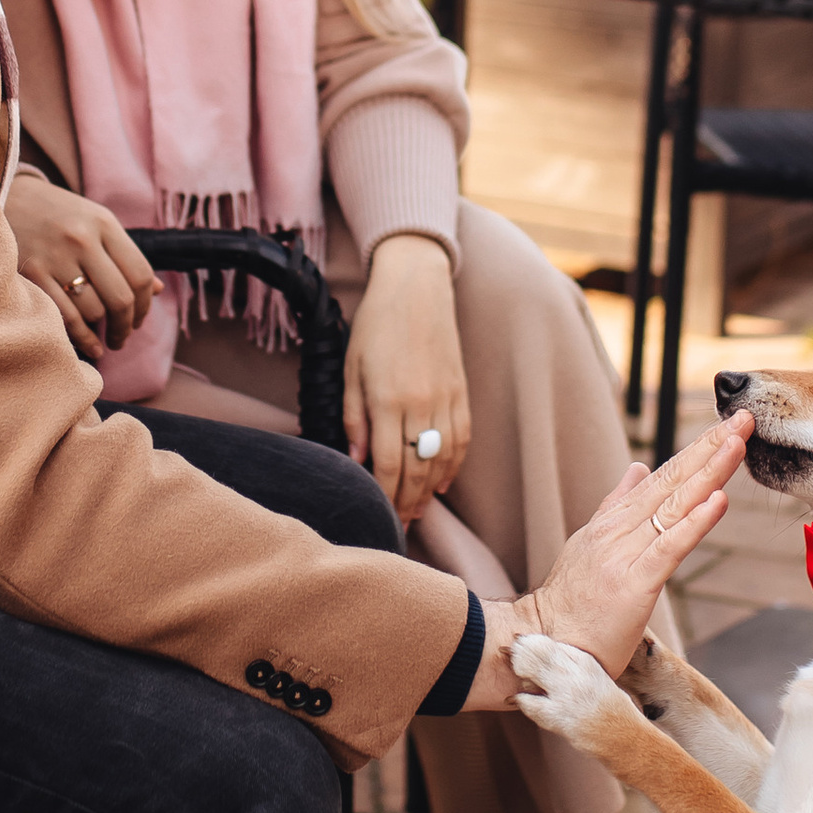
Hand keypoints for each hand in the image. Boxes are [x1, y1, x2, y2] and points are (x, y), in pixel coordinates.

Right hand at [3, 171, 157, 357]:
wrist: (6, 196)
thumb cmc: (58, 215)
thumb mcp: (95, 222)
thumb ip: (124, 254)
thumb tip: (157, 290)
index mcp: (104, 223)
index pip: (141, 274)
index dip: (145, 305)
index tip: (138, 320)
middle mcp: (83, 238)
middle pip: (121, 297)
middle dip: (126, 326)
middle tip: (122, 338)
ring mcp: (55, 256)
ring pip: (94, 310)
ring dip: (101, 329)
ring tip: (100, 334)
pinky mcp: (31, 273)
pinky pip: (66, 316)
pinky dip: (83, 338)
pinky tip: (91, 346)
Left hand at [345, 233, 471, 523]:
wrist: (417, 286)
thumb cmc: (376, 324)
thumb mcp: (351, 368)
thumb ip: (353, 415)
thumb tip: (355, 459)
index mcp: (388, 399)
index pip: (388, 464)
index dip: (386, 496)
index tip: (380, 515)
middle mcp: (420, 404)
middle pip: (417, 469)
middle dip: (407, 502)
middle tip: (399, 525)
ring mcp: (446, 399)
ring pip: (441, 459)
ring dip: (429, 490)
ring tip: (418, 511)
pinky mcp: (461, 391)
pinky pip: (461, 439)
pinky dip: (452, 465)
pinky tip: (440, 482)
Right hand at [464, 415, 751, 706]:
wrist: (542, 645)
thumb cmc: (569, 606)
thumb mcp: (588, 546)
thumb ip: (614, 506)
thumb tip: (637, 468)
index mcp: (610, 522)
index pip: (661, 478)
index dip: (695, 451)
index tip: (725, 428)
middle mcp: (617, 531)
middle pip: (670, 481)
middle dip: (709, 448)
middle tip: (741, 418)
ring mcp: (623, 555)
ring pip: (673, 506)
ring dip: (709, 473)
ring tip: (736, 444)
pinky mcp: (633, 585)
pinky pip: (669, 549)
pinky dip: (695, 523)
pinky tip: (718, 501)